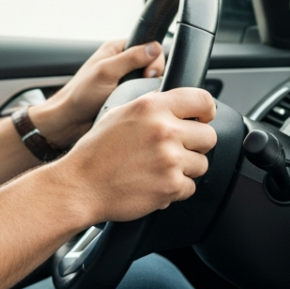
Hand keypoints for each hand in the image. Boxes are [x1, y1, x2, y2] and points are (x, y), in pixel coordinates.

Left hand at [32, 38, 164, 146]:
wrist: (70, 120)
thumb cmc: (80, 95)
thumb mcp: (106, 72)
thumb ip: (131, 58)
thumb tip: (154, 48)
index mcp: (117, 49)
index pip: (149, 46)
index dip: (153, 59)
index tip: (147, 74)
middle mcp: (122, 61)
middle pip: (152, 65)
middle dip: (150, 77)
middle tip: (140, 88)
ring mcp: (125, 79)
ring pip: (149, 82)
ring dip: (146, 90)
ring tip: (134, 98)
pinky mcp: (126, 94)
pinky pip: (143, 95)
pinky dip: (142, 100)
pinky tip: (134, 104)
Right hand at [55, 87, 216, 223]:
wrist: (81, 185)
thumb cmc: (95, 152)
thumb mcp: (120, 112)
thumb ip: (151, 107)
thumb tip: (176, 105)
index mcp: (152, 107)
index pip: (202, 100)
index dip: (207, 111)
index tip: (204, 118)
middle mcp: (164, 130)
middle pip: (208, 136)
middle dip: (195, 144)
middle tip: (175, 149)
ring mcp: (170, 159)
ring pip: (202, 164)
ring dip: (185, 168)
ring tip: (159, 168)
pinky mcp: (171, 185)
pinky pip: (190, 187)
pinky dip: (175, 189)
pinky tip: (154, 183)